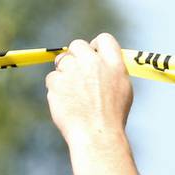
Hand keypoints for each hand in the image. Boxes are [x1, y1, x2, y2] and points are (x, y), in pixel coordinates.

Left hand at [45, 33, 132, 147]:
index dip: (95, 45)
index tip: (91, 53)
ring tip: (71, 93)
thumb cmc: (111, 117)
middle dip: (74, 55)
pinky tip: (64, 102)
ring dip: (64, 72)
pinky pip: (51, 78)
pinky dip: (55, 88)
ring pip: (62, 61)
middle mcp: (93, 63)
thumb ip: (111, 71)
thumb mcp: (122, 89)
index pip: (104, 39)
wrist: (96, 134)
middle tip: (74, 72)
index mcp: (113, 63)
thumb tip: (99, 61)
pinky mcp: (57, 82)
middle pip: (77, 45)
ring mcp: (73, 71)